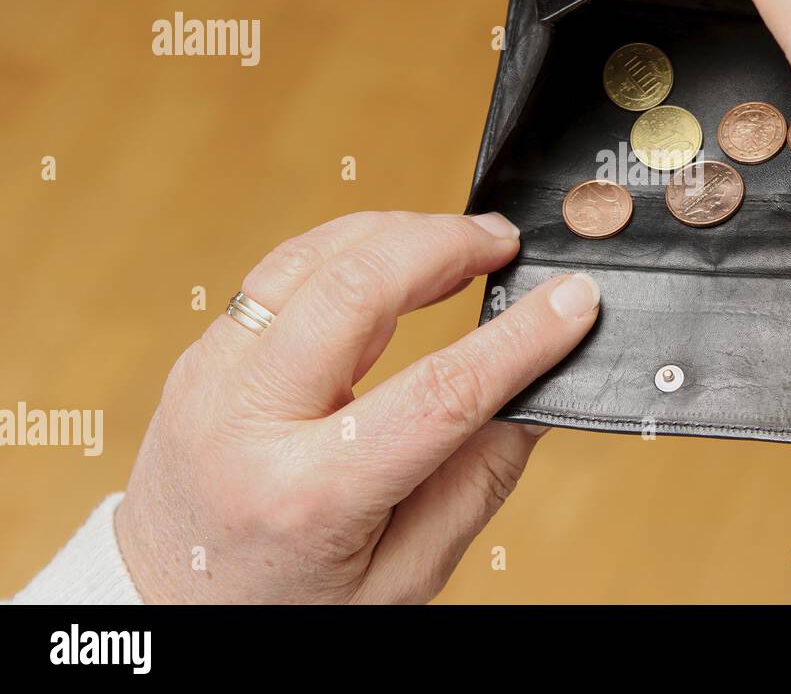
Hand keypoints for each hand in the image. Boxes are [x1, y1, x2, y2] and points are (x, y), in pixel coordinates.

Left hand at [115, 211, 599, 602]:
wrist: (164, 610)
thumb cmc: (284, 608)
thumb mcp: (400, 577)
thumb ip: (476, 484)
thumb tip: (533, 394)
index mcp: (307, 496)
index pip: (437, 393)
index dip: (519, 338)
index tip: (573, 301)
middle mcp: (246, 421)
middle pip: (356, 289)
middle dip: (446, 245)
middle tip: (506, 243)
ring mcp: (211, 377)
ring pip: (311, 257)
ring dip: (398, 232)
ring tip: (463, 242)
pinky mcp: (203, 355)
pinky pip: (282, 271)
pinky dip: (351, 248)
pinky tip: (396, 256)